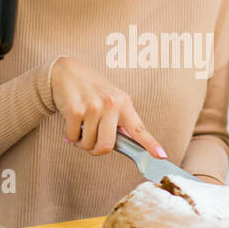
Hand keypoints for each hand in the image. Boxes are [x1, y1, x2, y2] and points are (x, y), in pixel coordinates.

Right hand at [50, 57, 165, 157]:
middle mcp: (111, 104)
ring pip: (88, 144)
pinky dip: (70, 135)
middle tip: (90, 143)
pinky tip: (71, 122)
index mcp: (124, 103)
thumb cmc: (91, 89)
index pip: (139, 129)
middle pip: (107, 146)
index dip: (150, 144)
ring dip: (81, 142)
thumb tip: (127, 144)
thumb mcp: (111, 99)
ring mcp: (93, 107)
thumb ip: (119, 121)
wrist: (67, 72)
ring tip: (81, 127)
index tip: (161, 155)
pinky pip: (73, 137)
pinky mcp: (76, 110)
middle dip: (96, 150)